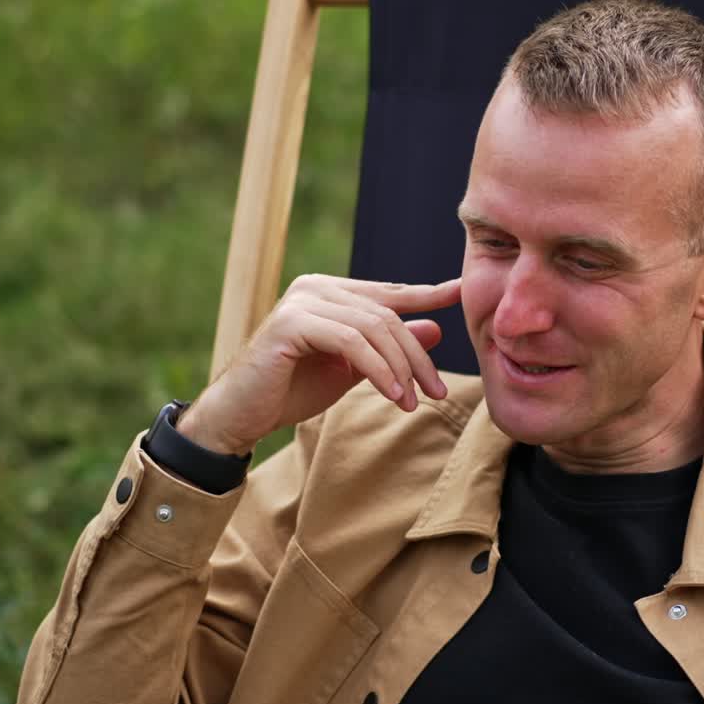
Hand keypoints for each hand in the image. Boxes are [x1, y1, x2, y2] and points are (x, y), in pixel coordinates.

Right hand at [177, 274, 462, 454]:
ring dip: (401, 368)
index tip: (462, 292)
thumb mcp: (353, 369)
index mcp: (330, 292)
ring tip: (415, 402)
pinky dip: (378, 369)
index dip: (428, 293)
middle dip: (417, 356)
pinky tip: (393, 394)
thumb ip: (388, 347)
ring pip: (374, 328)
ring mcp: (303, 301)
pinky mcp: (292, 323)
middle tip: (437, 391)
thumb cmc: (292, 391)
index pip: (389, 292)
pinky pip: (352, 343)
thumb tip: (434, 328)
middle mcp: (316, 288)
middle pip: (387, 315)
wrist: (241, 415)